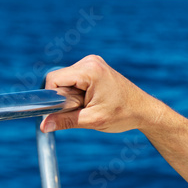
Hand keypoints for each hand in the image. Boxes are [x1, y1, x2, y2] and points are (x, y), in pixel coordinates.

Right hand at [40, 55, 160, 133]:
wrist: (144, 111)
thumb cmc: (123, 114)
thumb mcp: (93, 120)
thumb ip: (65, 121)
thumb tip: (43, 126)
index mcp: (90, 70)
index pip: (54, 79)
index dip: (52, 97)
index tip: (62, 111)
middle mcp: (90, 61)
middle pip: (59, 79)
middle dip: (64, 97)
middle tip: (84, 109)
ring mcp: (93, 63)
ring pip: (65, 81)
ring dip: (71, 96)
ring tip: (91, 105)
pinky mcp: (94, 68)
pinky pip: (74, 80)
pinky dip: (78, 92)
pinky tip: (93, 100)